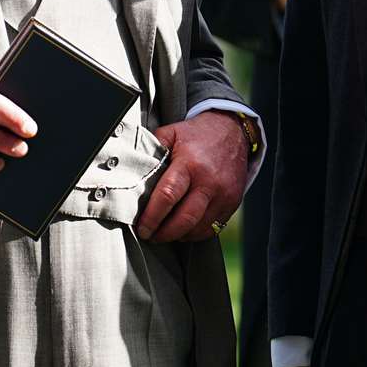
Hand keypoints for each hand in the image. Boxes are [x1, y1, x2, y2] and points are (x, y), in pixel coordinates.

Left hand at [136, 111, 248, 241]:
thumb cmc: (198, 134)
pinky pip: (212, 228)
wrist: (233, 131)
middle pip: (184, 219)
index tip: (142, 228)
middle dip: (163, 233)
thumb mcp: (172, 133)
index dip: (152, 217)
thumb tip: (133, 170)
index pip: (167, 196)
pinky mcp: (232, 203)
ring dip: (178, 236)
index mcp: (189, 163)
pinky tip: (184, 229)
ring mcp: (223, 194)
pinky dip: (195, 233)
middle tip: (150, 236)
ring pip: (198, 228)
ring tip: (164, 233)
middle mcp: (209, 182)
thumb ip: (152, 150)